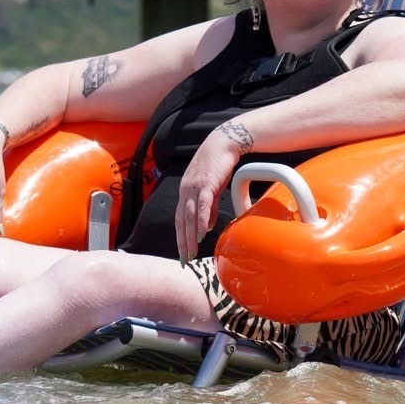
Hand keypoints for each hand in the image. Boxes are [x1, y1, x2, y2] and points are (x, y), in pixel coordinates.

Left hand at [174, 125, 246, 260]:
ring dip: (189, 236)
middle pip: (181, 221)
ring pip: (189, 216)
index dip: (180, 238)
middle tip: (185, 260)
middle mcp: (186, 191)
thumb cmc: (219, 165)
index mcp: (185, 193)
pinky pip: (202, 205)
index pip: (179, 220)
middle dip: (182, 243)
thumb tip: (205, 228)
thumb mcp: (212, 189)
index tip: (183, 254)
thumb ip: (209, 208)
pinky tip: (201, 233)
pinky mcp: (206, 183)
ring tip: (191, 253)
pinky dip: (200, 220)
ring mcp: (194, 187)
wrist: (225, 143)